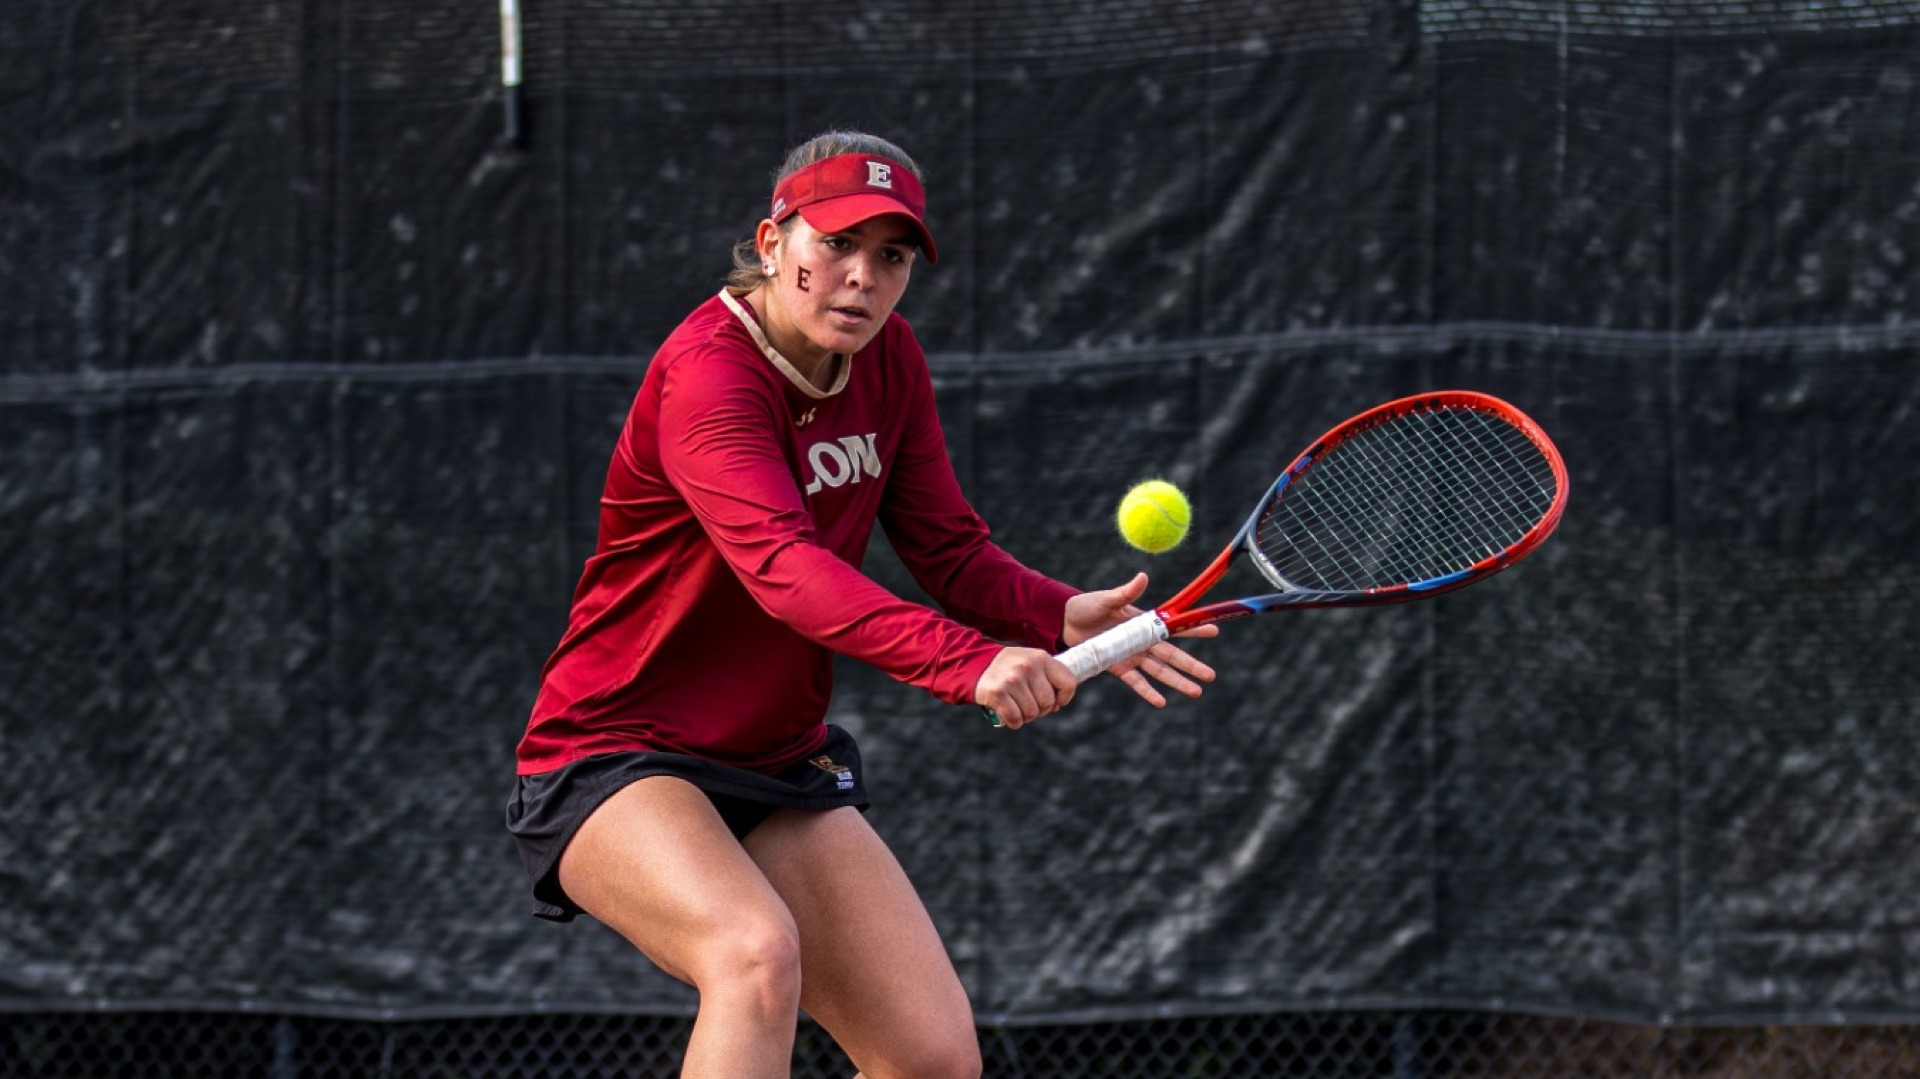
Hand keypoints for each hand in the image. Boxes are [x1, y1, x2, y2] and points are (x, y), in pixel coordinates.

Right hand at [973, 646, 1078, 729]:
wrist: (973, 663)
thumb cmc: (1008, 667)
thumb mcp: (1030, 662)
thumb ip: (1048, 677)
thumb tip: (1057, 705)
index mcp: (1041, 657)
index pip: (1069, 683)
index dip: (1064, 698)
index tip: (1054, 701)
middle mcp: (1028, 666)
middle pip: (1048, 703)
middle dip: (1040, 709)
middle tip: (1028, 704)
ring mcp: (1012, 679)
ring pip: (1032, 713)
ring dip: (1025, 716)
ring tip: (1016, 707)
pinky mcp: (997, 693)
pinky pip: (1015, 718)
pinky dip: (1013, 722)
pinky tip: (1008, 714)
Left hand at [1063, 572, 1216, 708]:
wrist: (1065, 622)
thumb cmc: (1088, 606)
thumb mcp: (1106, 599)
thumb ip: (1125, 592)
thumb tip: (1143, 577)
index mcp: (1144, 622)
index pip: (1173, 627)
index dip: (1193, 629)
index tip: (1214, 631)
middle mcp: (1142, 641)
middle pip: (1172, 656)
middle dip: (1192, 665)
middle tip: (1211, 676)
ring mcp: (1132, 656)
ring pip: (1160, 672)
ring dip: (1178, 682)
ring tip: (1197, 692)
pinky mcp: (1119, 667)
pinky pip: (1136, 682)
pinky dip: (1148, 692)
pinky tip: (1162, 702)